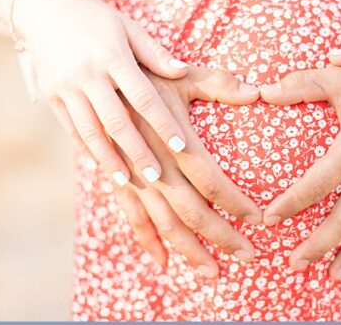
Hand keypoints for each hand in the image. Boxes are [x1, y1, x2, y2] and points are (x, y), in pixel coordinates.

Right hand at [17, 0, 190, 184]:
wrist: (43, 9)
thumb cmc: (95, 19)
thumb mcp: (126, 26)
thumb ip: (153, 52)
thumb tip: (181, 71)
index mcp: (111, 55)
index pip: (143, 96)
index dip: (163, 123)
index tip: (181, 146)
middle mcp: (87, 73)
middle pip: (116, 121)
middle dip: (137, 151)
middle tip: (156, 177)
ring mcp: (65, 86)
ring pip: (90, 130)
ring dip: (109, 159)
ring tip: (127, 181)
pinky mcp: (50, 95)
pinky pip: (70, 128)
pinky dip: (85, 149)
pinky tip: (99, 166)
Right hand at [58, 65, 262, 276]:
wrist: (81, 69)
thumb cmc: (140, 70)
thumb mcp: (178, 71)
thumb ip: (217, 82)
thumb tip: (255, 93)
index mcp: (171, 137)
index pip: (210, 179)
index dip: (235, 202)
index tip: (259, 219)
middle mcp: (152, 162)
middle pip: (191, 210)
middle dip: (221, 236)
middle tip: (250, 256)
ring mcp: (131, 174)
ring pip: (163, 222)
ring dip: (188, 249)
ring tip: (212, 272)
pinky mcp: (115, 177)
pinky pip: (131, 216)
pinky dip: (146, 240)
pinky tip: (162, 261)